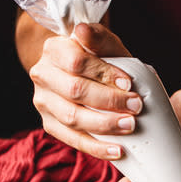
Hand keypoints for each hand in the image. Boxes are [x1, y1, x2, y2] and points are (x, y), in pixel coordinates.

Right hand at [29, 23, 141, 158]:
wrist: (94, 79)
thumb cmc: (104, 61)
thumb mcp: (108, 46)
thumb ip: (100, 38)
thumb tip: (82, 30)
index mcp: (54, 50)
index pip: (76, 62)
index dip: (104, 74)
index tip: (130, 84)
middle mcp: (43, 75)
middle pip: (75, 91)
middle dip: (109, 100)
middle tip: (137, 107)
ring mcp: (44, 102)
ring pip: (72, 117)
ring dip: (105, 124)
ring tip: (130, 126)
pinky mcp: (50, 124)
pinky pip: (73, 140)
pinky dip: (97, 147)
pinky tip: (118, 151)